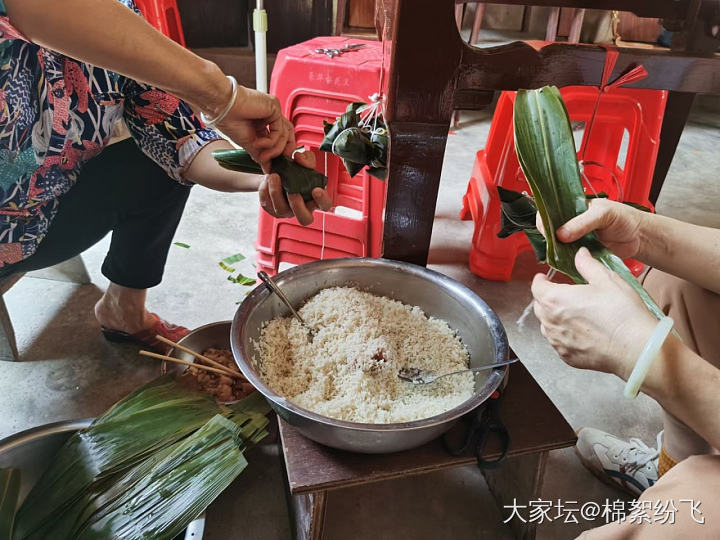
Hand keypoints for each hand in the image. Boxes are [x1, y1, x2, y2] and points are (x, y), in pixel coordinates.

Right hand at [213, 85, 295, 168]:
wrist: (221, 107)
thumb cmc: (229, 120)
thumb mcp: (248, 143)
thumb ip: (260, 155)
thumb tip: (267, 168)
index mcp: (263, 123)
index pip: (279, 139)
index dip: (276, 153)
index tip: (269, 166)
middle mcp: (270, 116)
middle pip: (287, 136)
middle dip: (281, 152)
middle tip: (273, 163)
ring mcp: (273, 111)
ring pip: (285, 134)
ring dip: (275, 150)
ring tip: (262, 156)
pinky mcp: (274, 107)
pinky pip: (280, 129)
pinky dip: (270, 141)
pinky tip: (257, 143)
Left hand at [258, 149, 331, 225]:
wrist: (276, 172)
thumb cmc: (295, 171)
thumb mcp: (304, 161)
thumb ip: (307, 158)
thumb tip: (299, 158)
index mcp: (314, 198)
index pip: (325, 205)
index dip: (322, 200)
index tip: (316, 190)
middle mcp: (302, 208)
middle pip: (304, 219)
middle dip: (297, 206)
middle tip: (292, 192)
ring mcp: (286, 211)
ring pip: (281, 210)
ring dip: (276, 193)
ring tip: (273, 176)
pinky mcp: (271, 210)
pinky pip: (267, 204)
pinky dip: (265, 191)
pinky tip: (266, 180)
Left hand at [531, 247, 657, 377]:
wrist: (636, 348)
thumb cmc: (621, 313)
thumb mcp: (607, 280)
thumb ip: (588, 265)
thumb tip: (580, 254)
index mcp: (555, 299)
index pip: (536, 287)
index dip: (541, 280)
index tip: (545, 277)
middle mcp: (550, 322)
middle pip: (540, 306)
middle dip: (547, 298)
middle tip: (563, 293)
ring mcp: (557, 342)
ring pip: (547, 326)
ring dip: (555, 317)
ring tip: (573, 312)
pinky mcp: (567, 357)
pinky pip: (559, 342)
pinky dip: (564, 335)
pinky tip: (582, 331)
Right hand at [553, 198, 647, 258]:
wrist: (639, 237)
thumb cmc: (624, 218)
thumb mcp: (603, 214)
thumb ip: (582, 223)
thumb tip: (560, 234)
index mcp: (574, 207)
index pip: (551, 211)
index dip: (545, 219)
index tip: (546, 229)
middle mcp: (571, 223)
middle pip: (550, 229)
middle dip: (549, 237)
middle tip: (553, 243)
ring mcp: (575, 239)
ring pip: (557, 244)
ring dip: (556, 250)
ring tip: (559, 253)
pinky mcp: (580, 253)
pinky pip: (567, 257)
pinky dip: (565, 260)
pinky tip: (565, 260)